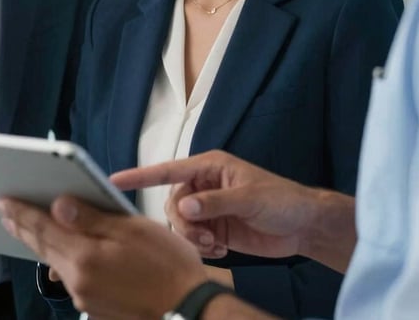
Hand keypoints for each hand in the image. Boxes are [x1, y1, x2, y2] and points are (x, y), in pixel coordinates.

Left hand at [0, 195, 211, 319]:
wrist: (187, 309)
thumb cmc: (166, 262)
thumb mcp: (131, 230)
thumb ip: (91, 218)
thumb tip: (57, 204)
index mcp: (85, 257)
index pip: (44, 229)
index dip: (22, 213)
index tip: (3, 201)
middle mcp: (77, 281)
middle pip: (43, 248)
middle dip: (23, 228)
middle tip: (4, 211)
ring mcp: (85, 297)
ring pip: (54, 263)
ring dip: (40, 243)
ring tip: (25, 227)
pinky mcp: (95, 307)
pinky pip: (69, 276)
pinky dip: (59, 258)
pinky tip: (58, 252)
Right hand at [111, 150, 354, 271]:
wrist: (303, 226)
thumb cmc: (281, 200)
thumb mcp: (249, 198)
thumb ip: (214, 203)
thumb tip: (184, 208)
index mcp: (209, 167)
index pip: (168, 170)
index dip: (141, 175)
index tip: (115, 181)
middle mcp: (204, 185)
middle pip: (172, 204)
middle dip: (182, 224)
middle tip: (203, 238)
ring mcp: (209, 209)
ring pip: (180, 224)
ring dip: (192, 238)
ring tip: (214, 246)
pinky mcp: (215, 230)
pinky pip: (193, 239)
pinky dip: (202, 248)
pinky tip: (221, 252)